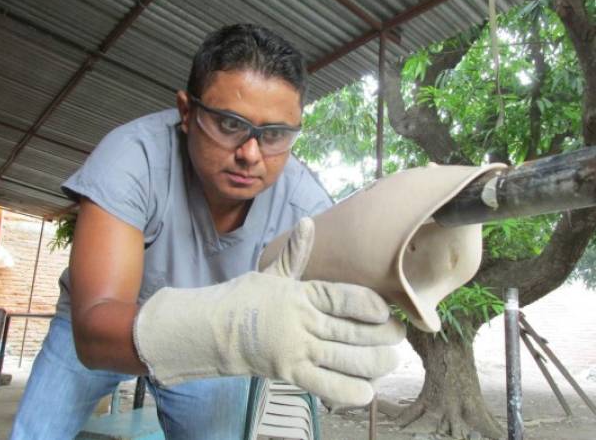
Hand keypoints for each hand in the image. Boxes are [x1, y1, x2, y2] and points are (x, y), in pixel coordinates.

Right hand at [134, 218, 404, 405]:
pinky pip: (322, 385)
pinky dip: (346, 390)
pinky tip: (367, 392)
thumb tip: (307, 222)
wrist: (213, 331)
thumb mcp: (273, 273)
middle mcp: (301, 321)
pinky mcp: (289, 373)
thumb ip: (296, 253)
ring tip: (392, 361)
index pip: (341, 296)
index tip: (385, 310)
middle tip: (400, 335)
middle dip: (381, 336)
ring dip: (373, 362)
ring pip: (343, 358)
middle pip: (350, 330)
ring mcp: (295, 349)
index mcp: (300, 294)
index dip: (367, 304)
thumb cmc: (246, 299)